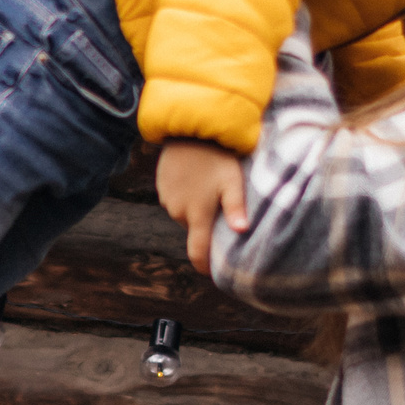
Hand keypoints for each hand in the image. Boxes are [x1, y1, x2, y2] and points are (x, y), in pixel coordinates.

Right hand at [157, 139, 247, 273]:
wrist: (189, 130)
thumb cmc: (216, 157)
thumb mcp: (232, 182)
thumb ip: (236, 208)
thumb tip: (242, 232)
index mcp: (197, 215)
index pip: (197, 253)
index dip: (204, 266)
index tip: (213, 274)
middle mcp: (178, 212)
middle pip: (194, 229)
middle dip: (207, 224)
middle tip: (223, 205)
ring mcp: (167, 199)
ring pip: (185, 213)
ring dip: (196, 208)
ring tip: (210, 186)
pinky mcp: (161, 187)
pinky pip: (176, 199)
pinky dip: (186, 195)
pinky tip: (196, 177)